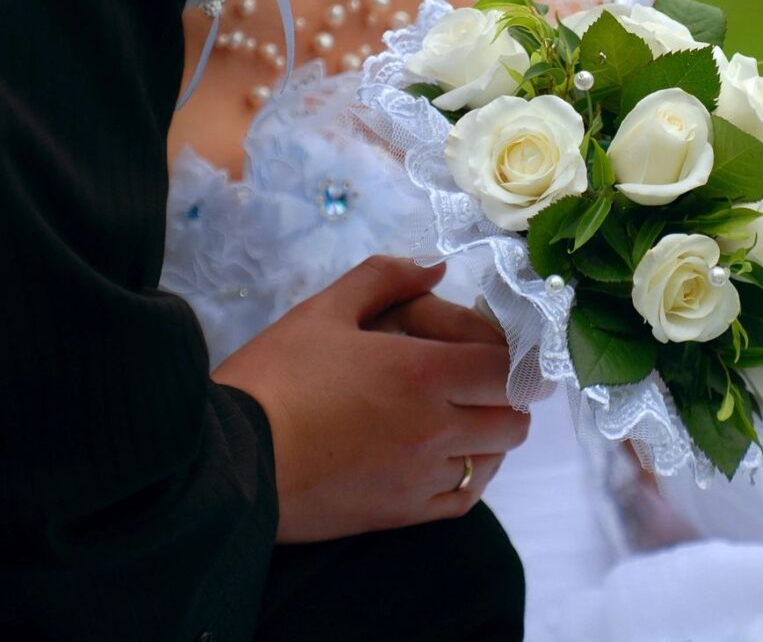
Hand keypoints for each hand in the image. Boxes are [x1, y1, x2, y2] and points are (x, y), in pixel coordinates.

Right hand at [213, 256, 529, 542]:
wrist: (229, 461)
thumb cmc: (276, 379)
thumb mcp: (325, 311)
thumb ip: (385, 279)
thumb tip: (435, 267)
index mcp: (423, 372)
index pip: (506, 368)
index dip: (513, 356)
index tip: (502, 349)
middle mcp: (435, 427)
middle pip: (513, 417)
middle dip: (509, 395)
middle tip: (486, 380)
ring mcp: (422, 476)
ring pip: (494, 458)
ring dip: (491, 434)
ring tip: (465, 416)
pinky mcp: (402, 514)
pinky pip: (465, 498)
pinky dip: (471, 475)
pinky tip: (450, 458)